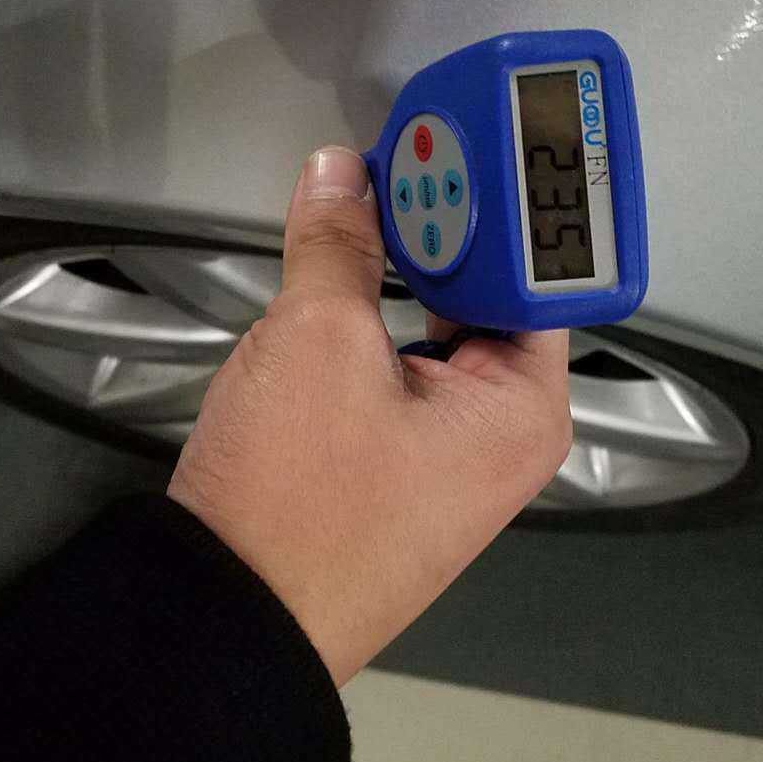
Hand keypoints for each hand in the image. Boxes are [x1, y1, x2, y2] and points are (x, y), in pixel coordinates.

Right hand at [167, 146, 571, 685]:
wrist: (226, 618)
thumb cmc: (296, 501)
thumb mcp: (317, 342)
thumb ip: (340, 244)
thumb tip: (341, 175)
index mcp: (524, 406)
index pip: (536, 270)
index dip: (492, 201)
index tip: (454, 143)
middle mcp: (505, 435)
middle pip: (489, 296)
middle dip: (439, 232)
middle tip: (398, 163)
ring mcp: (452, 457)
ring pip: (441, 331)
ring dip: (402, 276)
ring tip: (366, 211)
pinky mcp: (400, 468)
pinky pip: (405, 371)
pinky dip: (378, 323)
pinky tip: (343, 285)